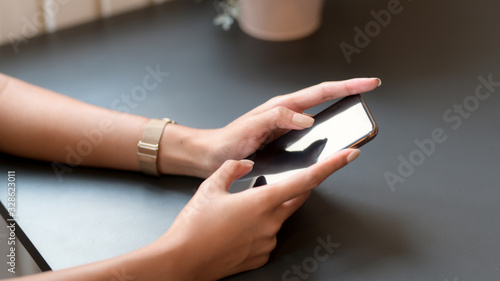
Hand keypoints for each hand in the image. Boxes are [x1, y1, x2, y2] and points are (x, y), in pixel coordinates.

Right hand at [152, 148, 359, 280]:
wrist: (182, 261)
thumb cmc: (194, 226)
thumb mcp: (210, 187)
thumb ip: (232, 169)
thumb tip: (245, 165)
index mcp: (262, 201)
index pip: (306, 179)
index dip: (331, 166)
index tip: (349, 155)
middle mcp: (271, 222)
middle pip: (297, 198)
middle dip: (297, 186)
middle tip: (282, 180)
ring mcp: (268, 242)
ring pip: (279, 217)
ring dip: (269, 208)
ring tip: (239, 210)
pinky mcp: (261, 255)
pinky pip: (268, 235)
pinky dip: (259, 227)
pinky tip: (237, 228)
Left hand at [202, 78, 379, 174]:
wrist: (216, 155)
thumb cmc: (230, 139)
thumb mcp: (253, 127)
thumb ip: (278, 118)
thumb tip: (307, 119)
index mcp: (284, 106)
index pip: (321, 92)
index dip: (347, 86)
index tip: (368, 83)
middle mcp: (289, 114)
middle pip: (325, 100)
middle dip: (349, 93)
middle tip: (369, 92)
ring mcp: (289, 127)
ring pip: (321, 117)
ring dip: (340, 114)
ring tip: (357, 116)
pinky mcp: (287, 140)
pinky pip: (312, 135)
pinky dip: (327, 134)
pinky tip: (334, 142)